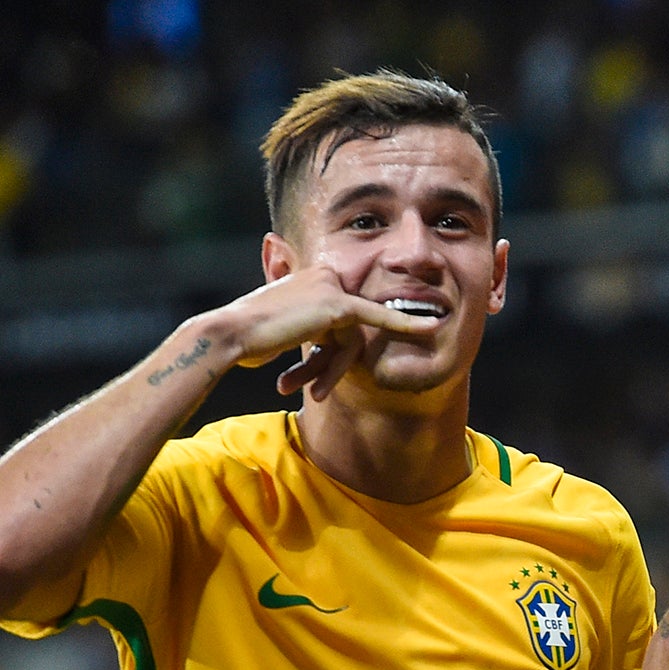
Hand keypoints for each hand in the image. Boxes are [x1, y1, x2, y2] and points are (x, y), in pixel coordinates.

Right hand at [202, 264, 441, 401]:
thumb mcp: (283, 327)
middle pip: (351, 328)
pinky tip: (433, 328)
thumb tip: (317, 336)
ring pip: (354, 339)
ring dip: (334, 370)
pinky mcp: (338, 306)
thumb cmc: (251, 337)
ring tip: (313, 390)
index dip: (339, 348)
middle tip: (314, 390)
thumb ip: (308, 324)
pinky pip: (379, 319)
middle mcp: (324, 275)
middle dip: (335, 363)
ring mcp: (332, 287)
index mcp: (313, 277)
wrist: (230, 335)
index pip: (343, 316)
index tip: (349, 358)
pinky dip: (407, 326)